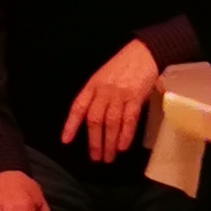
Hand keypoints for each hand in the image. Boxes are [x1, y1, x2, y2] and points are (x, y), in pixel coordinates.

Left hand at [62, 37, 158, 164]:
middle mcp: (104, 91)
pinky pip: (129, 119)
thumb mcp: (103, 78)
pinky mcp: (136, 97)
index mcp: (93, 85)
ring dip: (109, 142)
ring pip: (111, 122)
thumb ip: (96, 96)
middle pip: (95, 119)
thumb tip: (92, 121)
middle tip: (95, 158)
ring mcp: (120, 94)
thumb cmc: (122, 66)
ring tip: (108, 157)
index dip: (71, 125)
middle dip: (94, 141)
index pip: (78, 107)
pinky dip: (125, 134)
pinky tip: (122, 147)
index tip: (66, 141)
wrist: (144, 53)